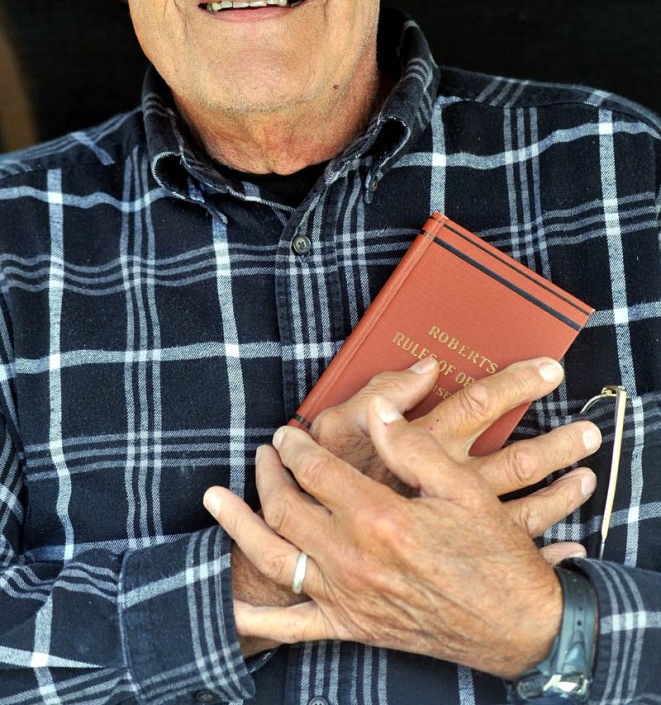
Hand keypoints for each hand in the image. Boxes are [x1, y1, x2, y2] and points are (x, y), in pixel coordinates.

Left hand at [207, 397, 564, 678]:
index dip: (294, 445)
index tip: (288, 431)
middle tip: (266, 452)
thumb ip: (412, 446)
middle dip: (269, 473)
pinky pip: (290, 628)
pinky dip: (253, 621)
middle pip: (286, 505)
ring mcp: (347, 597)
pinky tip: (227, 607)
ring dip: (240, 524)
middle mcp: (353, 558)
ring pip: (274, 556)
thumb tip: (377, 410)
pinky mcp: (351, 628)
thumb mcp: (463, 489)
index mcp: (379, 516)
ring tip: (217, 499)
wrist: (519, 627)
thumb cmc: (494, 554)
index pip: (315, 469)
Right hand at [310, 357, 600, 557]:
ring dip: (561, 494)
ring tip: (587, 477)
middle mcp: (448, 487)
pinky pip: (510, 560)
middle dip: (557, 443)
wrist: (305, 565)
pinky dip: (548, 552)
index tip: (550, 369)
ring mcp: (456, 529)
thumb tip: (426, 369)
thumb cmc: (322, 484)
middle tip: (591, 431)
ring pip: (525, 510)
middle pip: (517, 459)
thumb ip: (379, 393)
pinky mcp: (454, 563)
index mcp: (423, 446)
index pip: (479, 405)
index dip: (517, 384)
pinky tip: (572, 547)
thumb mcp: (337, 428)